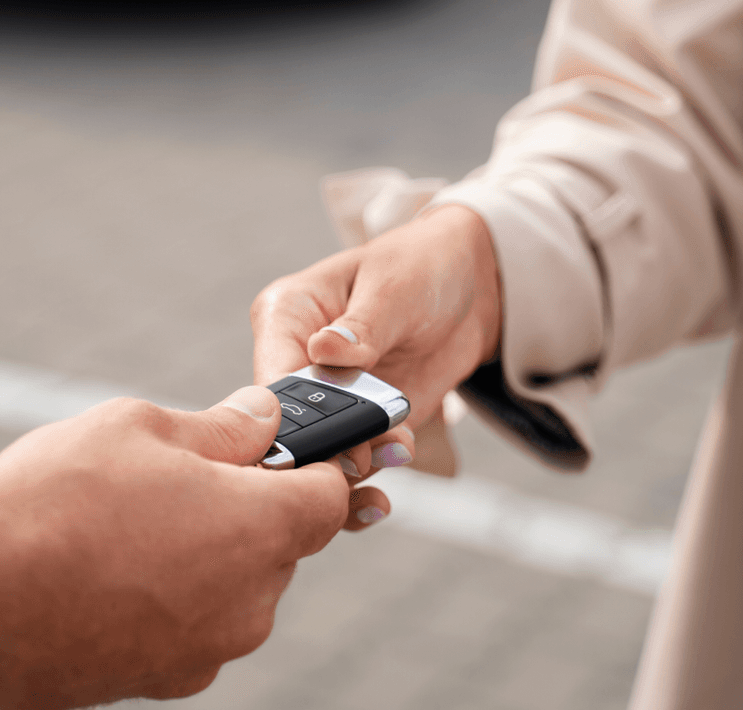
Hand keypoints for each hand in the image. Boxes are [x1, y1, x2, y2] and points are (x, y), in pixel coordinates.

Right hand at [0, 387, 347, 709]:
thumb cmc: (59, 503)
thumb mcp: (141, 428)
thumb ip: (221, 426)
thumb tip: (263, 417)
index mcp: (259, 529)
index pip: (328, 496)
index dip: (311, 464)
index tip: (276, 446)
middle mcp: (250, 601)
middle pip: (281, 540)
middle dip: (249, 502)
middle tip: (183, 472)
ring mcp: (208, 649)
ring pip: (237, 581)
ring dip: (209, 548)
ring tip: (136, 516)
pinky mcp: (165, 678)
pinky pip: (197, 619)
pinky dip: (176, 590)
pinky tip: (117, 562)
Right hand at [251, 204, 501, 490]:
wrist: (471, 286)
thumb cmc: (422, 265)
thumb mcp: (393, 286)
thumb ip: (361, 327)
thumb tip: (324, 351)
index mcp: (285, 316)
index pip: (271, 377)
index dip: (288, 418)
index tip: (321, 440)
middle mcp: (296, 361)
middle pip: (288, 427)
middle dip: (323, 451)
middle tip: (361, 458)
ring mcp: (328, 399)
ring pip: (318, 456)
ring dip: (354, 467)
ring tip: (395, 449)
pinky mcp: (360, 424)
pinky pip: (354, 464)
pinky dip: (370, 477)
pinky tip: (395, 467)